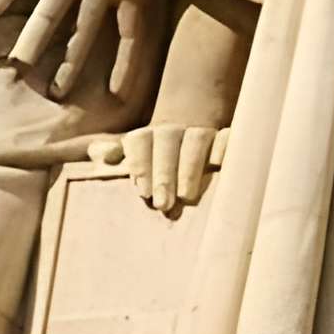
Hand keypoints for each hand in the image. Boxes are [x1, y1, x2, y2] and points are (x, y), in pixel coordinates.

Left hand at [92, 123, 225, 214]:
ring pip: (196, 140)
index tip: (143, 192)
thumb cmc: (155, 158)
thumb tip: (106, 156)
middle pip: (167, 144)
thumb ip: (109, 152)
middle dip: (164, 174)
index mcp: (147, 135)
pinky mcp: (226, 137)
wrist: (191, 129)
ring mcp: (202, 131)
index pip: (140, 141)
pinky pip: (227, 137)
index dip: (141, 165)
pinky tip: (219, 166)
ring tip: (186, 196)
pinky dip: (223, 149)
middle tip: (162, 204)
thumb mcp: (132, 156)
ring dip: (190, 168)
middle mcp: (173, 130)